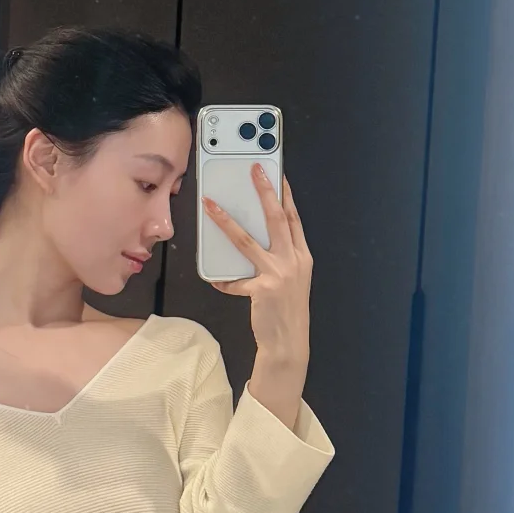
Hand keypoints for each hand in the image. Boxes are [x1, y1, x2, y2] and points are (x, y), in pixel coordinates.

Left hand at [203, 169, 311, 364]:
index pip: (294, 218)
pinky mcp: (262, 290)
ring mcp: (278, 275)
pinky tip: (213, 279)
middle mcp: (293, 261)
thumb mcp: (293, 279)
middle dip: (265, 191)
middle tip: (255, 170)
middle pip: (277, 219)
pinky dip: (222, 280)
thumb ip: (280, 257)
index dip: (286, 195)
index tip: (278, 174)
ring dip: (226, 221)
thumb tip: (257, 238)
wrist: (289, 342)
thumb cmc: (287, 310)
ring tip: (211, 205)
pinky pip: (234, 280)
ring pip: (247, 241)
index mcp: (302, 256)